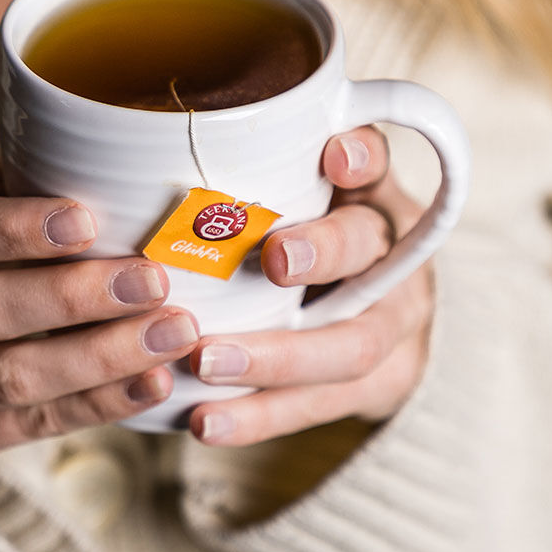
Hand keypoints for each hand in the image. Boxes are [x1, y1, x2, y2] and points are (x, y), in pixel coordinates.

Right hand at [0, 191, 198, 466]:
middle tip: (154, 279)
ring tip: (174, 332)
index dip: (11, 228)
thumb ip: (16, 186)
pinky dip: (98, 403)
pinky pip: (28, 425)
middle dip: (74, 297)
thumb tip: (124, 163)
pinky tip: (153, 381)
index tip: (87, 218)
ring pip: (6, 378)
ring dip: (100, 356)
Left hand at [186, 126, 433, 445]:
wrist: (381, 318)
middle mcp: (394, 258)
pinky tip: (205, 424)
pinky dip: (260, 417)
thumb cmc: (309, 243)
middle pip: (372, 252)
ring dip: (276, 358)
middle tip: (273, 260)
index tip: (334, 157)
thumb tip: (157, 128)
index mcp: (371, 197)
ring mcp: (393, 327)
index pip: (378, 164)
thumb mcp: (294, 197)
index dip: (362, 158)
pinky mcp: (376, 387)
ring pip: (350, 346)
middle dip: (324, 254)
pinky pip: (318, 407)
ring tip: (206, 364)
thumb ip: (255, 169)